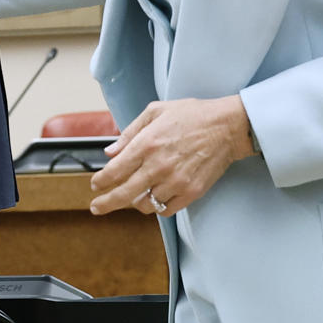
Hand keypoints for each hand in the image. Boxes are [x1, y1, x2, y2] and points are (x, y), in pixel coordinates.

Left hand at [88, 96, 254, 216]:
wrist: (228, 126)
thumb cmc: (192, 115)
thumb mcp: (155, 112)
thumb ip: (130, 133)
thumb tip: (110, 152)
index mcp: (147, 144)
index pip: (115, 171)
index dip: (101, 181)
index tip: (95, 185)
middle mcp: (158, 166)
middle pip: (124, 194)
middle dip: (105, 203)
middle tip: (96, 208)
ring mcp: (176, 181)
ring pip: (145, 205)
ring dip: (135, 202)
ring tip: (133, 197)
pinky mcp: (191, 192)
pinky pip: (166, 210)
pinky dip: (157, 207)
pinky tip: (154, 199)